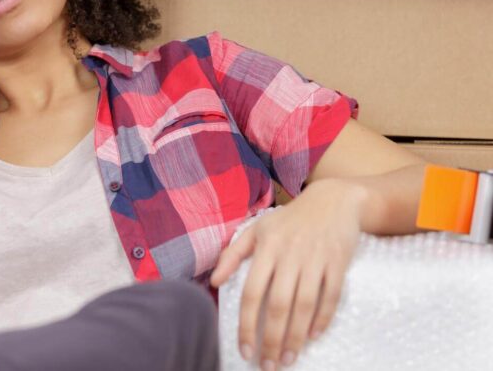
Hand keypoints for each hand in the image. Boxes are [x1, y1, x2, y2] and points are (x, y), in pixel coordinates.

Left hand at [208, 180, 366, 369]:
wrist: (333, 200)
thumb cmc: (289, 219)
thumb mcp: (256, 230)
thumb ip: (232, 255)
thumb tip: (215, 283)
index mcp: (266, 248)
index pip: (252, 293)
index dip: (247, 324)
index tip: (245, 350)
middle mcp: (290, 255)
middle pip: (279, 305)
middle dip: (272, 339)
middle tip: (269, 365)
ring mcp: (316, 260)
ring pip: (305, 306)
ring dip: (297, 337)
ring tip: (289, 359)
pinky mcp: (339, 263)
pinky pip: (331, 297)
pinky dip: (323, 319)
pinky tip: (313, 337)